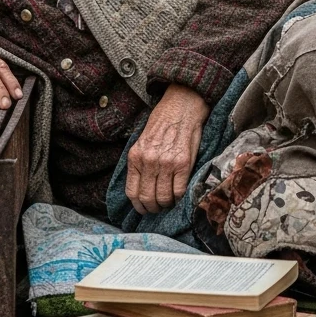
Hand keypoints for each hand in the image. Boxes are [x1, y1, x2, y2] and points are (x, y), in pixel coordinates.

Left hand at [125, 84, 209, 214]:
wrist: (181, 108)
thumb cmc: (162, 124)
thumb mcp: (142, 142)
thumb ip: (140, 163)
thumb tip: (140, 187)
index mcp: (135, 157)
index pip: (132, 192)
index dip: (138, 205)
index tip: (143, 208)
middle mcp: (149, 161)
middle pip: (147, 198)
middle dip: (152, 208)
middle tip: (158, 208)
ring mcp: (166, 163)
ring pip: (163, 197)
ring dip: (166, 204)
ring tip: (169, 202)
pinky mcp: (183, 163)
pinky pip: (179, 191)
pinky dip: (179, 198)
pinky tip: (179, 195)